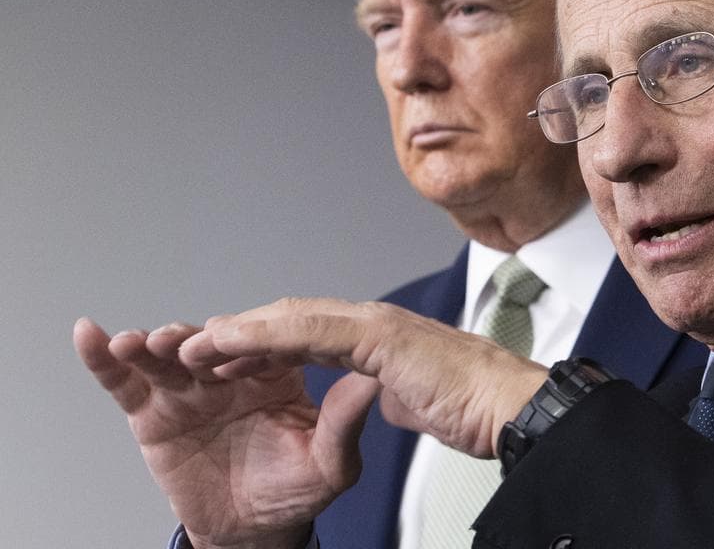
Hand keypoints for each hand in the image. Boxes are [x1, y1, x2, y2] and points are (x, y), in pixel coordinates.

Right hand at [73, 317, 377, 548]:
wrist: (252, 530)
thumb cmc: (295, 491)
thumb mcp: (329, 464)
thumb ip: (343, 424)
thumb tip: (370, 383)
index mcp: (280, 373)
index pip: (269, 343)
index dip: (254, 339)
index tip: (239, 339)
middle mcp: (233, 371)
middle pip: (213, 341)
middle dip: (199, 338)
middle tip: (190, 344)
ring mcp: (191, 387)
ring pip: (169, 355)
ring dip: (153, 342)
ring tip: (140, 343)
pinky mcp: (154, 409)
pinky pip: (126, 381)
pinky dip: (105, 359)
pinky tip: (91, 337)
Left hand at [178, 298, 547, 457]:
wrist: (509, 408)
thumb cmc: (476, 408)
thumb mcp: (418, 404)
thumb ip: (393, 392)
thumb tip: (381, 393)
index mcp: (380, 339)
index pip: (309, 335)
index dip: (263, 346)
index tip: (225, 362)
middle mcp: (372, 322)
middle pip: (290, 319)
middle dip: (239, 334)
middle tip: (192, 347)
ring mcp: (374, 322)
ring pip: (290, 317)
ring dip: (238, 332)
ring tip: (191, 346)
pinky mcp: (376, 333)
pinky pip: (306, 329)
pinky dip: (262, 335)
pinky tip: (226, 344)